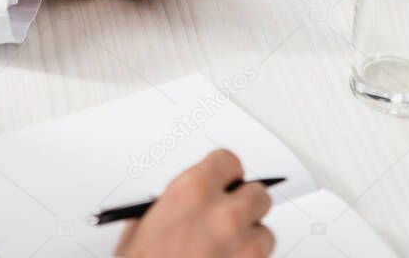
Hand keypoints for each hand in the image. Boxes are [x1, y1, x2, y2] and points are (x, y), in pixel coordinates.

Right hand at [116, 150, 273, 256]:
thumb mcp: (143, 224)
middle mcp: (222, 215)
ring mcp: (240, 248)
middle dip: (246, 203)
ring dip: (250, 239)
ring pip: (265, 233)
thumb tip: (189, 202)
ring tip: (229, 249)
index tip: (227, 179)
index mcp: (193, 191)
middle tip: (232, 214)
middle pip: (257, 193)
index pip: (228, 160)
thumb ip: (173, 203)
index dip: (227, 172)